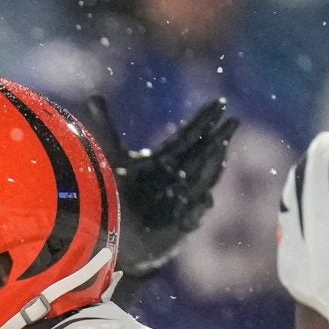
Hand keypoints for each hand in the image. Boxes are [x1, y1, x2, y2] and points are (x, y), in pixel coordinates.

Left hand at [76, 95, 236, 276]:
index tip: (220, 102)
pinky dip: (197, 207)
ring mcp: (182, 202)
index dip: (203, 120)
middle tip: (234, 120)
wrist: (113, 232)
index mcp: (165, 161)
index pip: (188, 137)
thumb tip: (93, 96)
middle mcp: (177, 179)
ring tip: (223, 150)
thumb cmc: (116, 195)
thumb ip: (106, 127)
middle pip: (201, 156)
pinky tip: (205, 197)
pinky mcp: (179, 225)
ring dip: (213, 168)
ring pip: (201, 183)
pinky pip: (191, 216)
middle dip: (218, 139)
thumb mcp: (111, 157)